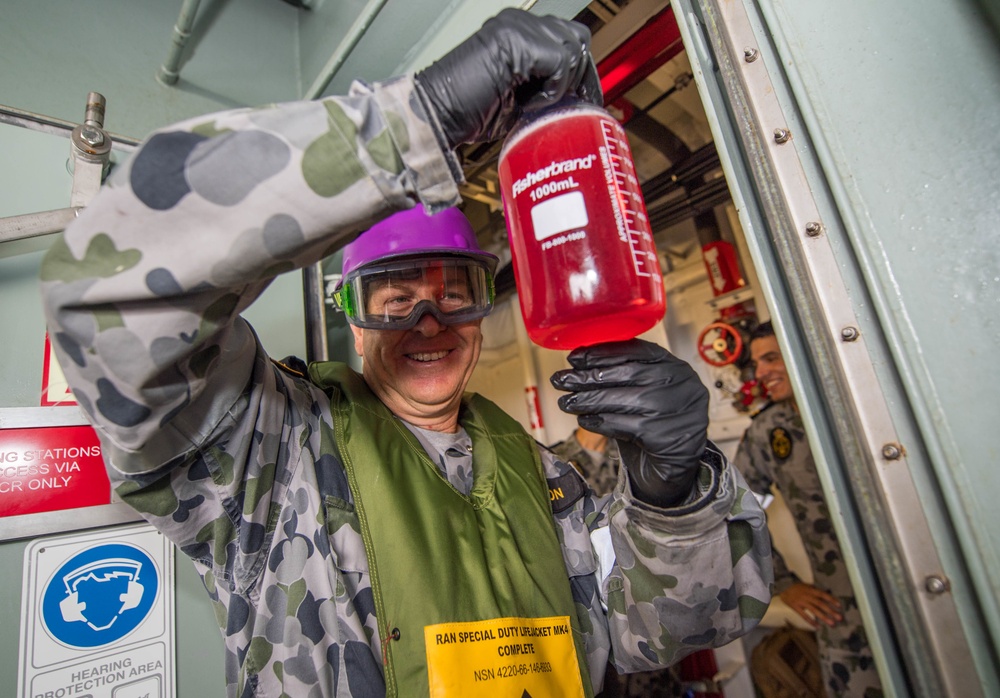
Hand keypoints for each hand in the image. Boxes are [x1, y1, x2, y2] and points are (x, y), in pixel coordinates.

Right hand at [415, 8, 601, 147]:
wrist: (440, 116)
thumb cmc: (471, 113)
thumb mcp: (519, 98)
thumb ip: (546, 85)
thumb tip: (577, 93)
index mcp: (518, 31)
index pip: (569, 37)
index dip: (577, 70)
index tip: (578, 98)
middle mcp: (519, 22)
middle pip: (577, 37)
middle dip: (576, 74)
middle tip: (559, 102)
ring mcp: (518, 27)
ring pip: (572, 48)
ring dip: (562, 83)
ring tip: (535, 103)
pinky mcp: (517, 41)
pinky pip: (561, 62)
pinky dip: (552, 89)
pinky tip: (529, 103)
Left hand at [550, 339, 709, 507]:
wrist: (675, 466)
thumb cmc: (655, 425)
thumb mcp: (643, 393)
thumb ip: (621, 377)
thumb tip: (578, 366)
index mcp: (676, 366)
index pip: (636, 350)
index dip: (601, 353)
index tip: (575, 358)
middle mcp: (681, 385)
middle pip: (626, 374)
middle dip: (588, 377)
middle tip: (561, 380)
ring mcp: (676, 410)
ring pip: (622, 399)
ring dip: (587, 400)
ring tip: (566, 402)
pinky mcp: (665, 435)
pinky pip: (622, 425)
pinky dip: (599, 422)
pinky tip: (584, 420)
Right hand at [780, 583, 842, 627]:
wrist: (782, 588)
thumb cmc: (796, 587)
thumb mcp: (806, 585)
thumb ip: (814, 590)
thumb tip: (826, 595)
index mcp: (810, 590)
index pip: (823, 595)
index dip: (831, 600)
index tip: (839, 606)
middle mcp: (807, 596)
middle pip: (820, 604)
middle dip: (830, 611)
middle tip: (839, 618)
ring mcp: (801, 602)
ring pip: (814, 610)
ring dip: (824, 617)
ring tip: (832, 623)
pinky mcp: (796, 607)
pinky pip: (804, 615)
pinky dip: (811, 621)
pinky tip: (818, 627)